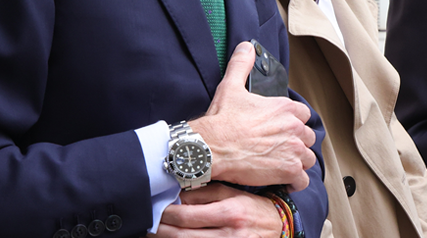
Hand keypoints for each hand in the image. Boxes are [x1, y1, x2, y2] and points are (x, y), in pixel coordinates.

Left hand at [151, 183, 282, 236]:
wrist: (281, 228)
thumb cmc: (255, 209)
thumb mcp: (234, 194)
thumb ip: (207, 192)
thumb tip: (178, 194)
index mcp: (230, 212)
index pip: (187, 215)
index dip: (165, 214)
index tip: (154, 209)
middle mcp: (229, 233)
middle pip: (182, 235)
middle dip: (159, 231)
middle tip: (146, 225)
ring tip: (152, 236)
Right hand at [190, 42, 316, 188]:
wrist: (210, 148)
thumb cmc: (221, 121)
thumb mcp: (231, 86)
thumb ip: (241, 65)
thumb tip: (246, 47)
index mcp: (286, 108)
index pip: (303, 114)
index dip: (294, 123)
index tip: (282, 129)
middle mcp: (295, 128)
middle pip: (308, 137)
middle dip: (297, 143)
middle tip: (280, 149)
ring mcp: (293, 150)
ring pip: (308, 158)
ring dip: (297, 162)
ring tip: (281, 165)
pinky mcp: (288, 171)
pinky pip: (302, 179)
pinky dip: (295, 181)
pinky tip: (283, 180)